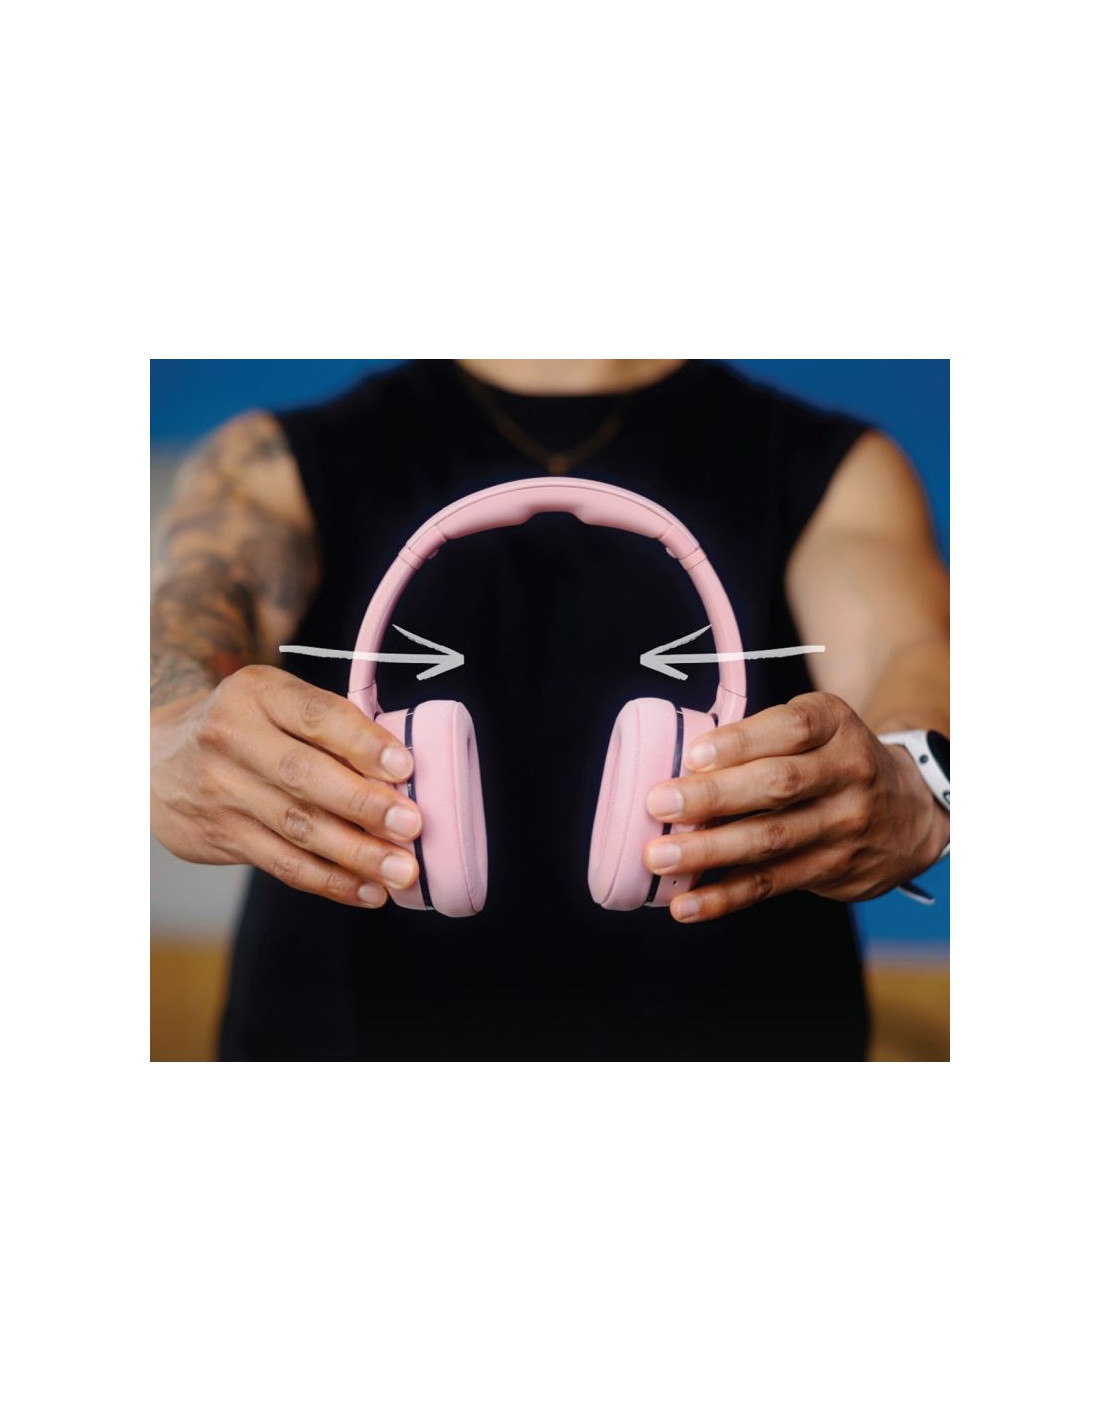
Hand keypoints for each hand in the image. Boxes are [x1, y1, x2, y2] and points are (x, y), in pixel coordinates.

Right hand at [151, 664, 420, 908]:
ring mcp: (220, 790)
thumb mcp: (274, 700)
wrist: (154, 754)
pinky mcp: (218, 836)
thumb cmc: (244, 725)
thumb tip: (402, 773)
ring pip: (296, 828)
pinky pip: (281, 864)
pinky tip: (368, 891)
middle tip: (411, 824)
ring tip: (401, 870)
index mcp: (257, 693)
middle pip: (304, 777)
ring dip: (355, 854)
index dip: (361, 742)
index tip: (404, 766)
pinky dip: (329, 881)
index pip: (314, 715)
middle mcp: (232, 739)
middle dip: (363, 804)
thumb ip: (329, 726)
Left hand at [643, 692, 949, 924]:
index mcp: (834, 725)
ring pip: (771, 839)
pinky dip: (725, 896)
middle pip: (778, 785)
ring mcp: (843, 824)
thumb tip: (680, 765)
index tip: (694, 755)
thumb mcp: (815, 729)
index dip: (740, 742)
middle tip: (660, 804)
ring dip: (709, 851)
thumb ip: (760, 737)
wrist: (909, 811)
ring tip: (660, 856)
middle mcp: (846, 772)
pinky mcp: (832, 868)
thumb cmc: (831, 760)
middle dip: (713, 796)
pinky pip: (772, 883)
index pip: (791, 728)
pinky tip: (688, 904)